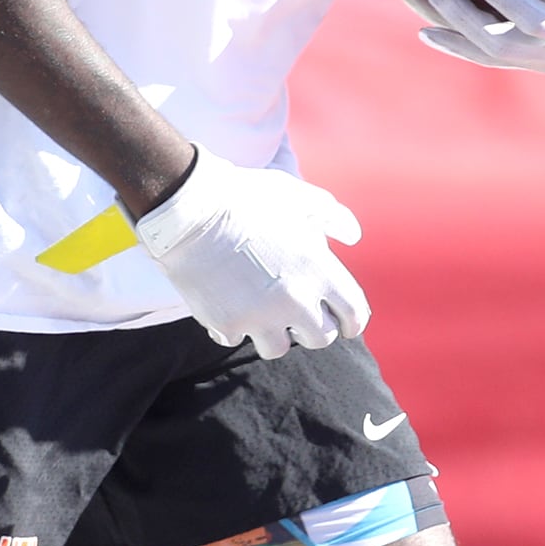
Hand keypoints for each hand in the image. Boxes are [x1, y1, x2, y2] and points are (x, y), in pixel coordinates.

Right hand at [127, 151, 368, 357]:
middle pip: (320, 338)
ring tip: (262, 315)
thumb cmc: (247, 198)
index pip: (354, 314)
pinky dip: (231, 328)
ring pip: (278, 348)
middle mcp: (296, 300)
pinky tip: (226, 306)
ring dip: (273, 334)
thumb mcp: (297, 197)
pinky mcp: (228, 325)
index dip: (353, 323)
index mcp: (320, 270)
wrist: (190, 210)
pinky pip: (235, 340)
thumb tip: (353, 236)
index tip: (346, 326)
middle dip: (312, 328)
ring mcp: (261, 317)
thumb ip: (331, 215)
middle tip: (298, 316)